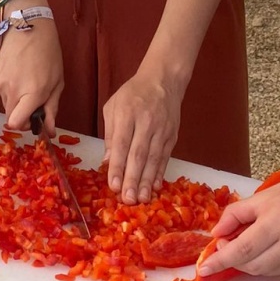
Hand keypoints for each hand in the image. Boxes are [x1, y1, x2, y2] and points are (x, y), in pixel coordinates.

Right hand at [0, 18, 63, 130]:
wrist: (28, 25)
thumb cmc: (48, 52)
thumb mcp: (57, 82)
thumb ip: (52, 108)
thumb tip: (49, 132)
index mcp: (31, 93)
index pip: (16, 123)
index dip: (25, 125)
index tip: (34, 118)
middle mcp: (12, 90)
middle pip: (10, 117)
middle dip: (22, 114)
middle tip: (34, 101)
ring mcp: (0, 83)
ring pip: (6, 104)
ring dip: (16, 100)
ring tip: (27, 81)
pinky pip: (2, 91)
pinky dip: (10, 89)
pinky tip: (19, 73)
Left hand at [102, 68, 184, 204]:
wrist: (163, 81)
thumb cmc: (132, 95)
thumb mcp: (113, 107)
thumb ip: (110, 134)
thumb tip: (107, 162)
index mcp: (127, 113)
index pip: (122, 143)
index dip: (118, 166)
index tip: (113, 185)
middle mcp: (146, 122)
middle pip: (139, 154)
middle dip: (133, 178)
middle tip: (128, 199)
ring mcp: (161, 129)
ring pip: (153, 159)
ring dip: (147, 181)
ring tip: (141, 199)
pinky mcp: (172, 135)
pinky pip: (165, 157)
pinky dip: (160, 173)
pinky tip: (154, 187)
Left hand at [199, 171, 279, 277]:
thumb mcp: (265, 195)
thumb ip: (238, 213)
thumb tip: (218, 233)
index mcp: (276, 222)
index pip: (241, 249)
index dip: (220, 260)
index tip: (204, 268)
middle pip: (250, 264)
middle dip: (233, 258)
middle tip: (227, 245)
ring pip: (263, 271)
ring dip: (249, 262)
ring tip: (249, 244)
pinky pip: (279, 271)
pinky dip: (267, 263)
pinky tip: (268, 248)